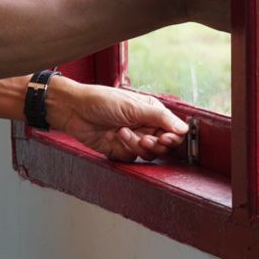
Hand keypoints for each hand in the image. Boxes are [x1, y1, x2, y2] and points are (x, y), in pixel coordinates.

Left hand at [49, 78, 189, 162]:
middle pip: (163, 146)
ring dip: (136, 145)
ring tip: (123, 132)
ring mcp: (133, 139)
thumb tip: (184, 129)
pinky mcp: (120, 150)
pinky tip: (114, 137)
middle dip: (155, 144)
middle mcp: (144, 126)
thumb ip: (161, 118)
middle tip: (145, 139)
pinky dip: (124, 149)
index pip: (173, 130)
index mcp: (151, 112)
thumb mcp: (134, 106)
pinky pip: (131, 158)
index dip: (172, 137)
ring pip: (148, 154)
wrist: (74, 110)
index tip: (164, 138)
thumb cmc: (102, 101)